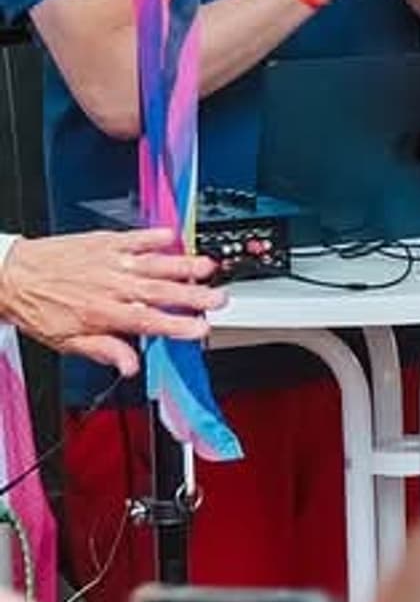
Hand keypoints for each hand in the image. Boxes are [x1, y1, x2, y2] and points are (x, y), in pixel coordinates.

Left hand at [0, 228, 216, 373]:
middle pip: (158, 292)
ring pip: (152, 265)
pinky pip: (132, 238)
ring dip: (182, 265)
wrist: (9, 275)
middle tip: (218, 298)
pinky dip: (152, 236)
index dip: (176, 325)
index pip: (147, 322)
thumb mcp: (65, 341)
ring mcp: (108, 262)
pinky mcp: (102, 242)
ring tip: (208, 267)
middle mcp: (109, 287)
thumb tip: (129, 365)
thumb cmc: (36, 308)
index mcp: (102, 314)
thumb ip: (102, 350)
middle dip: (192, 295)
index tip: (199, 328)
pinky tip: (172, 236)